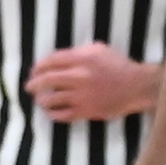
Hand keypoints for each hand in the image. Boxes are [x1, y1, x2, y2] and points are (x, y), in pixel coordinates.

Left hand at [28, 42, 157, 124]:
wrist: (136, 86)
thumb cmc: (118, 65)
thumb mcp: (99, 49)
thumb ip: (79, 51)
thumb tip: (60, 58)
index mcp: (81, 58)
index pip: (51, 61)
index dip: (38, 66)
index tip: (34, 70)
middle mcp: (79, 76)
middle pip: (47, 80)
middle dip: (34, 83)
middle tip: (29, 86)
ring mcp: (82, 95)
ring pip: (52, 99)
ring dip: (42, 100)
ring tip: (40, 100)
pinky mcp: (86, 111)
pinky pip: (63, 115)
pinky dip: (53, 114)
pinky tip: (51, 112)